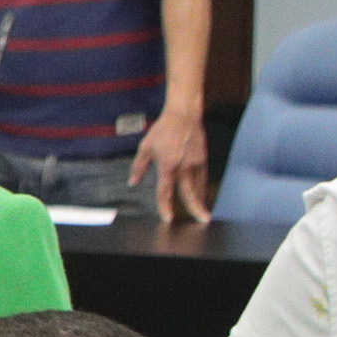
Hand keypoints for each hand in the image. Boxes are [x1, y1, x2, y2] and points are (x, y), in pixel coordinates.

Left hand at [129, 104, 209, 222]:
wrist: (183, 115)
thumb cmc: (162, 131)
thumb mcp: (145, 147)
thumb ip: (139, 167)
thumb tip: (133, 183)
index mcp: (167, 166)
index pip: (165, 191)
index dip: (165, 206)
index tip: (168, 218)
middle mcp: (184, 167)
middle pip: (190, 193)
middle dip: (196, 208)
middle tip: (202, 222)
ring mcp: (196, 163)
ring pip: (200, 186)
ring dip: (201, 200)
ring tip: (203, 213)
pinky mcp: (204, 158)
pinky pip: (204, 177)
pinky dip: (203, 188)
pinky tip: (202, 195)